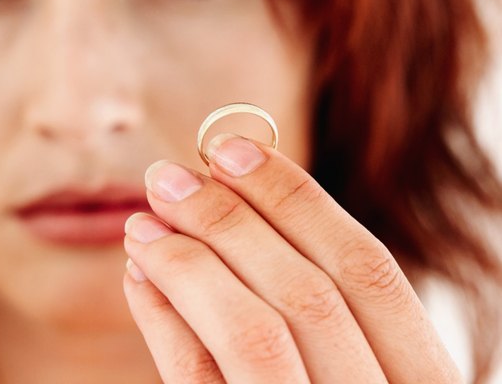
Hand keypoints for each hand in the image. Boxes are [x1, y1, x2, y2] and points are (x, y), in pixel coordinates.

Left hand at [122, 134, 460, 382]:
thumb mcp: (361, 374)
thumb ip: (322, 315)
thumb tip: (231, 210)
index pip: (367, 271)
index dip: (297, 200)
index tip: (233, 146)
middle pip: (308, 294)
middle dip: (231, 222)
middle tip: (168, 176)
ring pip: (257, 337)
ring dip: (191, 266)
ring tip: (143, 222)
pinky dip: (166, 327)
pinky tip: (140, 281)